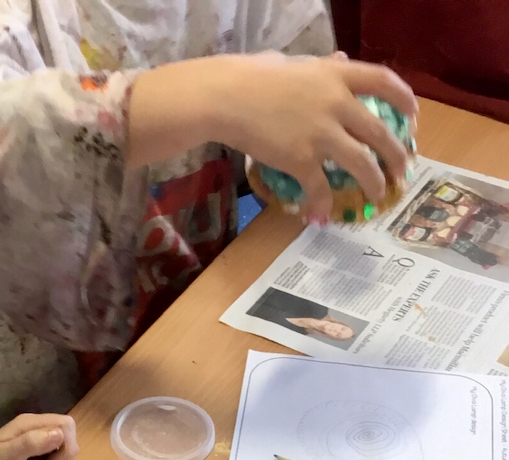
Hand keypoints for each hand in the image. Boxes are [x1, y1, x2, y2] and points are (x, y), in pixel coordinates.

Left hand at [0, 414, 77, 459]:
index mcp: (31, 424)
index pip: (66, 425)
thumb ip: (33, 442)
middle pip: (68, 438)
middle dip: (60, 459)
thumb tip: (60, 435)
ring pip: (62, 450)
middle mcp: (36, 428)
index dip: (67, 446)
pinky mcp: (34, 452)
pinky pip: (52, 458)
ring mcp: (36, 440)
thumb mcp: (7, 455)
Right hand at [129, 53, 416, 220]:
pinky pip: (320, 187)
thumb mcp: (294, 64)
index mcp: (337, 75)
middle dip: (396, 154)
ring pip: (362, 163)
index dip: (405, 99)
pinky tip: (322, 217)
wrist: (226, 98)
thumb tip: (338, 61)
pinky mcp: (301, 159)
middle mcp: (337, 103)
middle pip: (380, 132)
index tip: (413, 116)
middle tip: (402, 170)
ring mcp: (321, 133)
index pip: (384, 82)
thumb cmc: (252, 78)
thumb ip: (320, 67)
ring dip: (374, 182)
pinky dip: (323, 204)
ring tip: (378, 196)